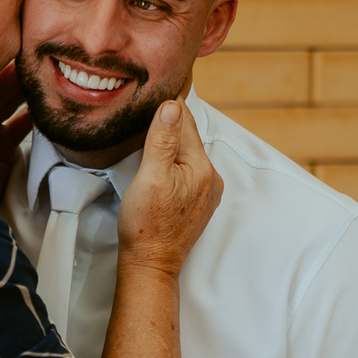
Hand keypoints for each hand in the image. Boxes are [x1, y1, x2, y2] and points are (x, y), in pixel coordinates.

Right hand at [116, 101, 221, 275]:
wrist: (151, 263)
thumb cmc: (147, 225)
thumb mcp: (150, 176)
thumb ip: (163, 139)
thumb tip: (172, 106)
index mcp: (202, 166)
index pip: (185, 122)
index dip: (167, 109)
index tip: (154, 93)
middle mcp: (211, 177)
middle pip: (187, 139)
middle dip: (168, 129)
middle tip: (147, 114)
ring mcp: (206, 192)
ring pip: (187, 157)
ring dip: (171, 149)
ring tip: (150, 142)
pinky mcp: (198, 204)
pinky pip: (187, 174)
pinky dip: (174, 167)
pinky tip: (159, 171)